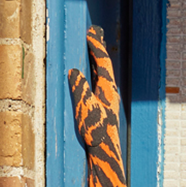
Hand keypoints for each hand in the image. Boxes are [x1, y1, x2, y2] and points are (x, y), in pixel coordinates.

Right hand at [67, 25, 122, 169]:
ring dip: (97, 61)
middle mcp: (111, 92)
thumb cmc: (95, 131)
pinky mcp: (104, 109)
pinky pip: (100, 84)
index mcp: (108, 89)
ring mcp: (109, 101)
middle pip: (105, 66)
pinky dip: (95, 74)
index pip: (103, 62)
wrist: (104, 153)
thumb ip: (80, 88)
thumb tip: (74, 72)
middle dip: (98, 50)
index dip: (96, 47)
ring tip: (93, 51)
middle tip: (95, 34)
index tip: (91, 33)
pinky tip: (92, 78)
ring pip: (103, 75)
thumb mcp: (85, 107)